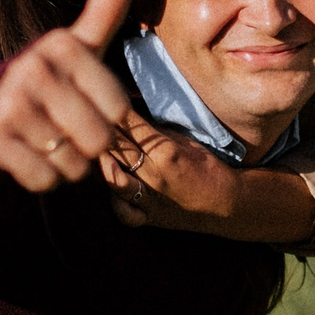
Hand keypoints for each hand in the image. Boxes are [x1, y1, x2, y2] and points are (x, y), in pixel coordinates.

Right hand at [0, 0, 138, 191]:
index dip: (107, 119)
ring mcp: (8, 101)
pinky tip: (27, 156)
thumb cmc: (53, 79)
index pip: (119, 111)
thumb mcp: (82, 43)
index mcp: (63, 45)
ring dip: (65, 163)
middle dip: (87, 147)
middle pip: (98, 140)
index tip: (83, 103)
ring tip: (45, 140)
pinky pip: (43, 179)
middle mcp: (32, 67)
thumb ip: (107, 6)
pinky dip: (42, 178)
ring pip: (72, 163)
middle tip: (64, 128)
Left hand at [100, 113, 239, 229]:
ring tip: (92, 149)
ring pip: (115, 179)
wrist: (226, 204)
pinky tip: (111, 189)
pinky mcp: (150, 218)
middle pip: (119, 147)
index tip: (100, 95)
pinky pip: (125, 214)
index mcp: (166, 151)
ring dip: (103, 161)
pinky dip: (115, 202)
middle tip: (88, 114)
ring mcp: (150, 199)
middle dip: (102, 129)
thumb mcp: (185, 140)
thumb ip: (156, 128)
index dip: (114, 109)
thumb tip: (130, 108)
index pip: (132, 124)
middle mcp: (155, 175)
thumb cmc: (207, 167)